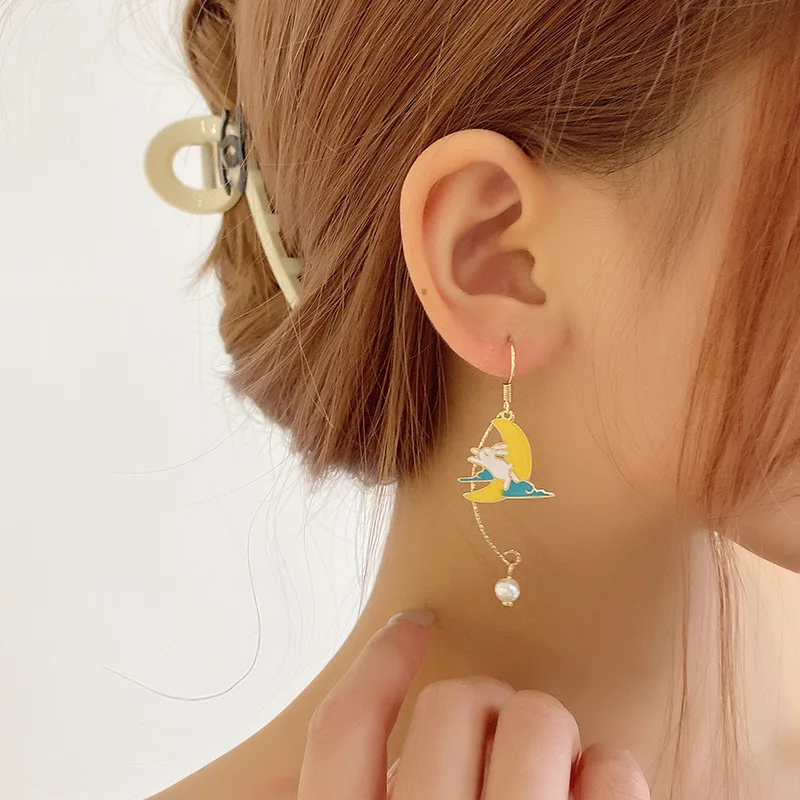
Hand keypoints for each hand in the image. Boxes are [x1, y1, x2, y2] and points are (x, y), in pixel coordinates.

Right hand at [297, 610, 649, 799]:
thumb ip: (347, 798)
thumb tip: (296, 766)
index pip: (344, 728)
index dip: (381, 660)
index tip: (414, 620)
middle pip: (450, 703)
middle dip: (480, 698)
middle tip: (494, 722)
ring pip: (535, 718)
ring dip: (547, 726)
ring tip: (552, 760)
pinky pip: (614, 773)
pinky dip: (613, 771)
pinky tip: (601, 788)